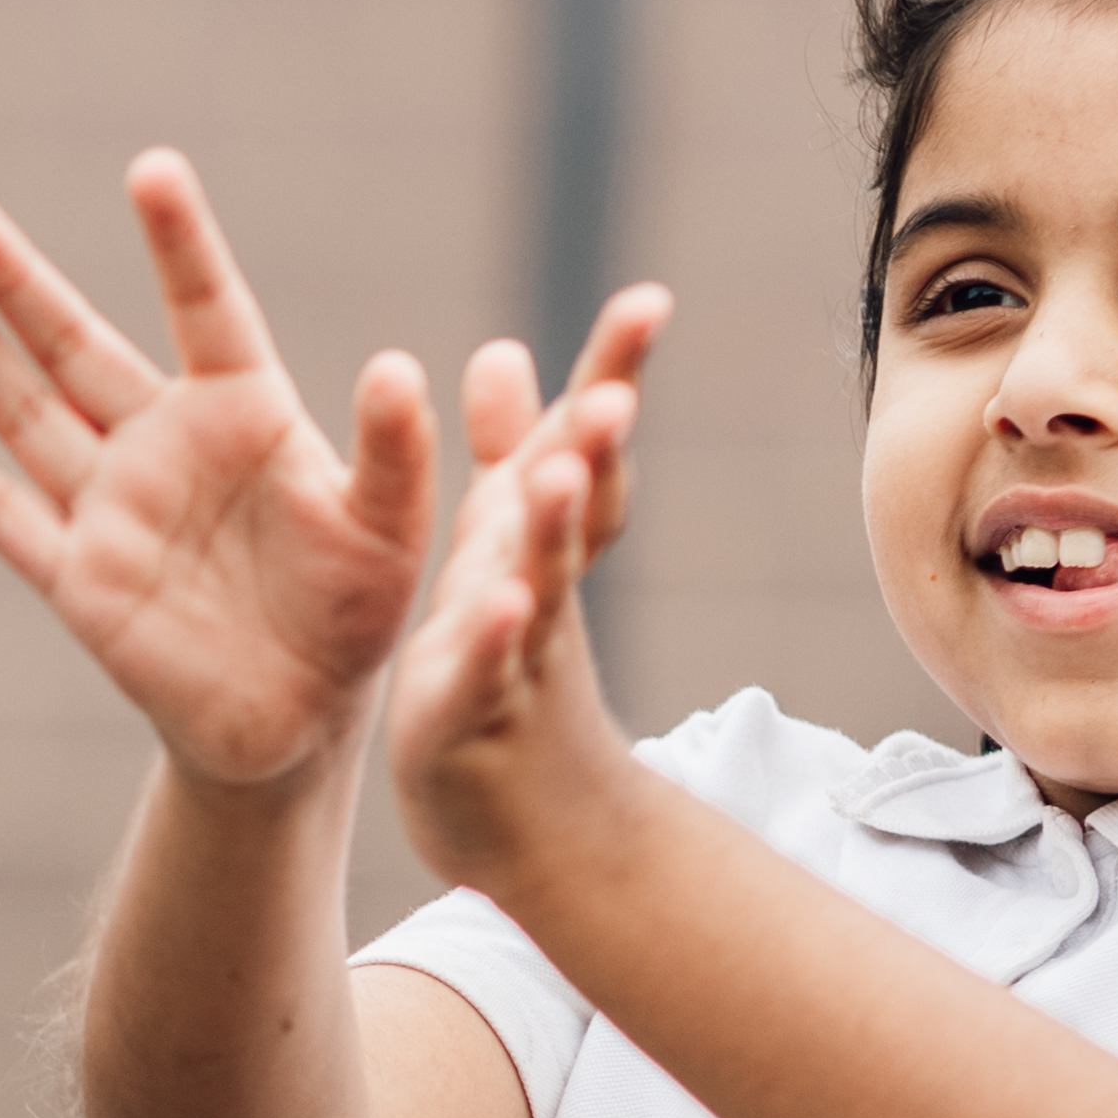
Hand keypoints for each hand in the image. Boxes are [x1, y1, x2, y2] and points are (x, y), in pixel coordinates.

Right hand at [0, 152, 440, 788]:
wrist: (299, 718)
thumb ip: (393, 451)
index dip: (178, 243)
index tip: (151, 169)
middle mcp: (163, 442)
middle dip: (18, 282)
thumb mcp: (393, 528)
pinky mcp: (77, 576)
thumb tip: (397, 367)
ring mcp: (111, 506)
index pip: (205, 307)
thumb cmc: (354, 608)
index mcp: (244, 411)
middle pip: (77, 347)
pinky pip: (4, 514)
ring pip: (26, 413)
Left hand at [383, 293, 665, 892]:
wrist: (532, 818)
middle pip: (578, 507)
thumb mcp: (497, 552)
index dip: (611, 376)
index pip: (584, 448)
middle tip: (614, 385)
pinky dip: (493, 642)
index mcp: (540, 540)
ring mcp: (515, 654)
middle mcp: (540, 587)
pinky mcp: (470, 716)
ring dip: (552, 531)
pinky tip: (496, 607)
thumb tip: (504, 349)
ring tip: (562, 472)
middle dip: (595, 445)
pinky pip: (485, 675)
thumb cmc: (510, 669)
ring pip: (539, 585)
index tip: (648, 300)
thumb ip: (504, 455)